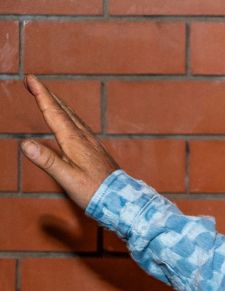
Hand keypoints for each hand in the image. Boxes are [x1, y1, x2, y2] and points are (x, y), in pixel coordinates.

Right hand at [20, 73, 119, 207]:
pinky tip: (70, 120)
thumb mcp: (67, 178)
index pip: (54, 113)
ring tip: (48, 95)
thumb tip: (25, 144)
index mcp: (74, 141)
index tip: (30, 79)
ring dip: (58, 104)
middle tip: (32, 81)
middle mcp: (84, 138)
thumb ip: (47, 161)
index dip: (41, 95)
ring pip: (73, 117)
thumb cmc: (95, 191)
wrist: (122, 201)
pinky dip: (69, 116)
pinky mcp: (96, 150)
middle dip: (47, 94)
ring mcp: (92, 143)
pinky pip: (80, 125)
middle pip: (63, 110)